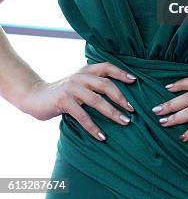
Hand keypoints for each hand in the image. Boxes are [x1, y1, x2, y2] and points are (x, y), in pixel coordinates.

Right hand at [20, 62, 136, 140]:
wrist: (36, 96)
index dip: (121, 72)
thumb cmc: (62, 93)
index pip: (107, 67)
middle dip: (121, 97)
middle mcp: (80, 76)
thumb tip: (118, 95)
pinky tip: (102, 136)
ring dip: (112, 112)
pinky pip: (82, 116)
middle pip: (105, 84)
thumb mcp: (78, 83)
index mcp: (86, 71)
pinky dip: (93, 127)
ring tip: (124, 122)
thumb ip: (93, 84)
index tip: (135, 80)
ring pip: (96, 100)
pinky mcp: (63, 101)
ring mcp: (71, 88)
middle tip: (132, 109)